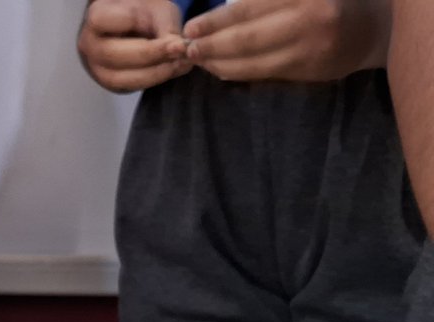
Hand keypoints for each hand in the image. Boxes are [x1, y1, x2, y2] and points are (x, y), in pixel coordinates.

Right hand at [78, 0, 190, 92]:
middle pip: (113, 55)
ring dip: (154, 73)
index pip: (105, 22)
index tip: (166, 31)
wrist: (132, 27)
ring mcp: (96, 67)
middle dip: (150, 55)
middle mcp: (89, 45)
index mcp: (96, 18)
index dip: (133, 23)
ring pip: (120, 78)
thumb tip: (176, 48)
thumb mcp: (156, 9)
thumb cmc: (142, 13)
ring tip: (180, 63)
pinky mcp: (109, 83)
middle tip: (179, 50)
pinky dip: (153, 79)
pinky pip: (129, 86)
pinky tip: (173, 70)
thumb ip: (165, 25)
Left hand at [184, 0, 391, 81]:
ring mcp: (311, 49)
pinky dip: (239, 72)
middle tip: (188, 48)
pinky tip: (221, 68)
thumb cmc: (326, 0)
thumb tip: (221, 8)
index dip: (216, 20)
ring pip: (254, 61)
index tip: (191, 28)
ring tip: (199, 59)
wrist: (373, 27)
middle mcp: (309, 20)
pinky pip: (266, 73)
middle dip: (212, 45)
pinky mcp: (311, 71)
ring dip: (220, 63)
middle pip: (247, 38)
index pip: (248, 9)